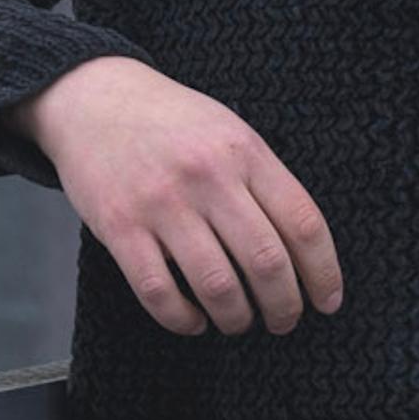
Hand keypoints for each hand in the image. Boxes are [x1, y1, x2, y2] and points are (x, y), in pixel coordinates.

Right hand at [10, 56, 343, 335]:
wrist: (92, 99)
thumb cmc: (171, 124)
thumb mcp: (229, 132)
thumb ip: (264, 183)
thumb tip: (304, 256)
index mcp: (243, 151)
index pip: (303, 224)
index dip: (323, 273)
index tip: (326, 302)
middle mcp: (207, 175)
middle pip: (266, 262)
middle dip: (283, 307)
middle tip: (283, 321)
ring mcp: (161, 202)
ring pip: (218, 286)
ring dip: (236, 319)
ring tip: (237, 321)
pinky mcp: (120, 226)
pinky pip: (159, 293)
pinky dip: (184, 320)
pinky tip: (193, 320)